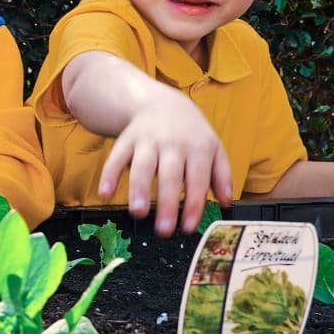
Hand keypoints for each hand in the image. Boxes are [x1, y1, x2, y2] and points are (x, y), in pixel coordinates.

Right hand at [98, 89, 233, 236]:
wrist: (162, 102)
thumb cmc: (191, 134)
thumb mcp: (213, 148)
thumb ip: (222, 175)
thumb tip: (227, 203)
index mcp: (198, 148)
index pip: (197, 179)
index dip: (193, 204)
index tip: (188, 228)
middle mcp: (173, 143)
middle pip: (170, 175)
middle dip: (167, 203)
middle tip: (164, 231)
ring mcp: (148, 140)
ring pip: (142, 165)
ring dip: (138, 189)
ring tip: (138, 214)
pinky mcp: (127, 139)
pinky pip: (116, 157)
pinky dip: (109, 174)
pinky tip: (105, 193)